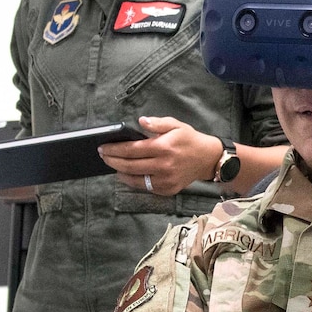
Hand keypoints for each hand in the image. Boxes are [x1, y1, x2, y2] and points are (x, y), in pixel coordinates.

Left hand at [99, 116, 221, 197]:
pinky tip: (127, 174)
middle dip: (112, 161)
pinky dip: (133, 181)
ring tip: (112, 165)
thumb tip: (140, 121)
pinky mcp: (167, 189)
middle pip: (129, 166)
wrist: (208, 159)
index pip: (132, 150)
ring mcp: (165, 180)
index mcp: (163, 148)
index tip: (103, 147)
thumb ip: (157, 123)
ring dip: (120, 172)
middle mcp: (163, 166)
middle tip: (103, 156)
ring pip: (135, 179)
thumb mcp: (176, 125)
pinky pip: (145, 187)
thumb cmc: (189, 139)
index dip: (114, 149)